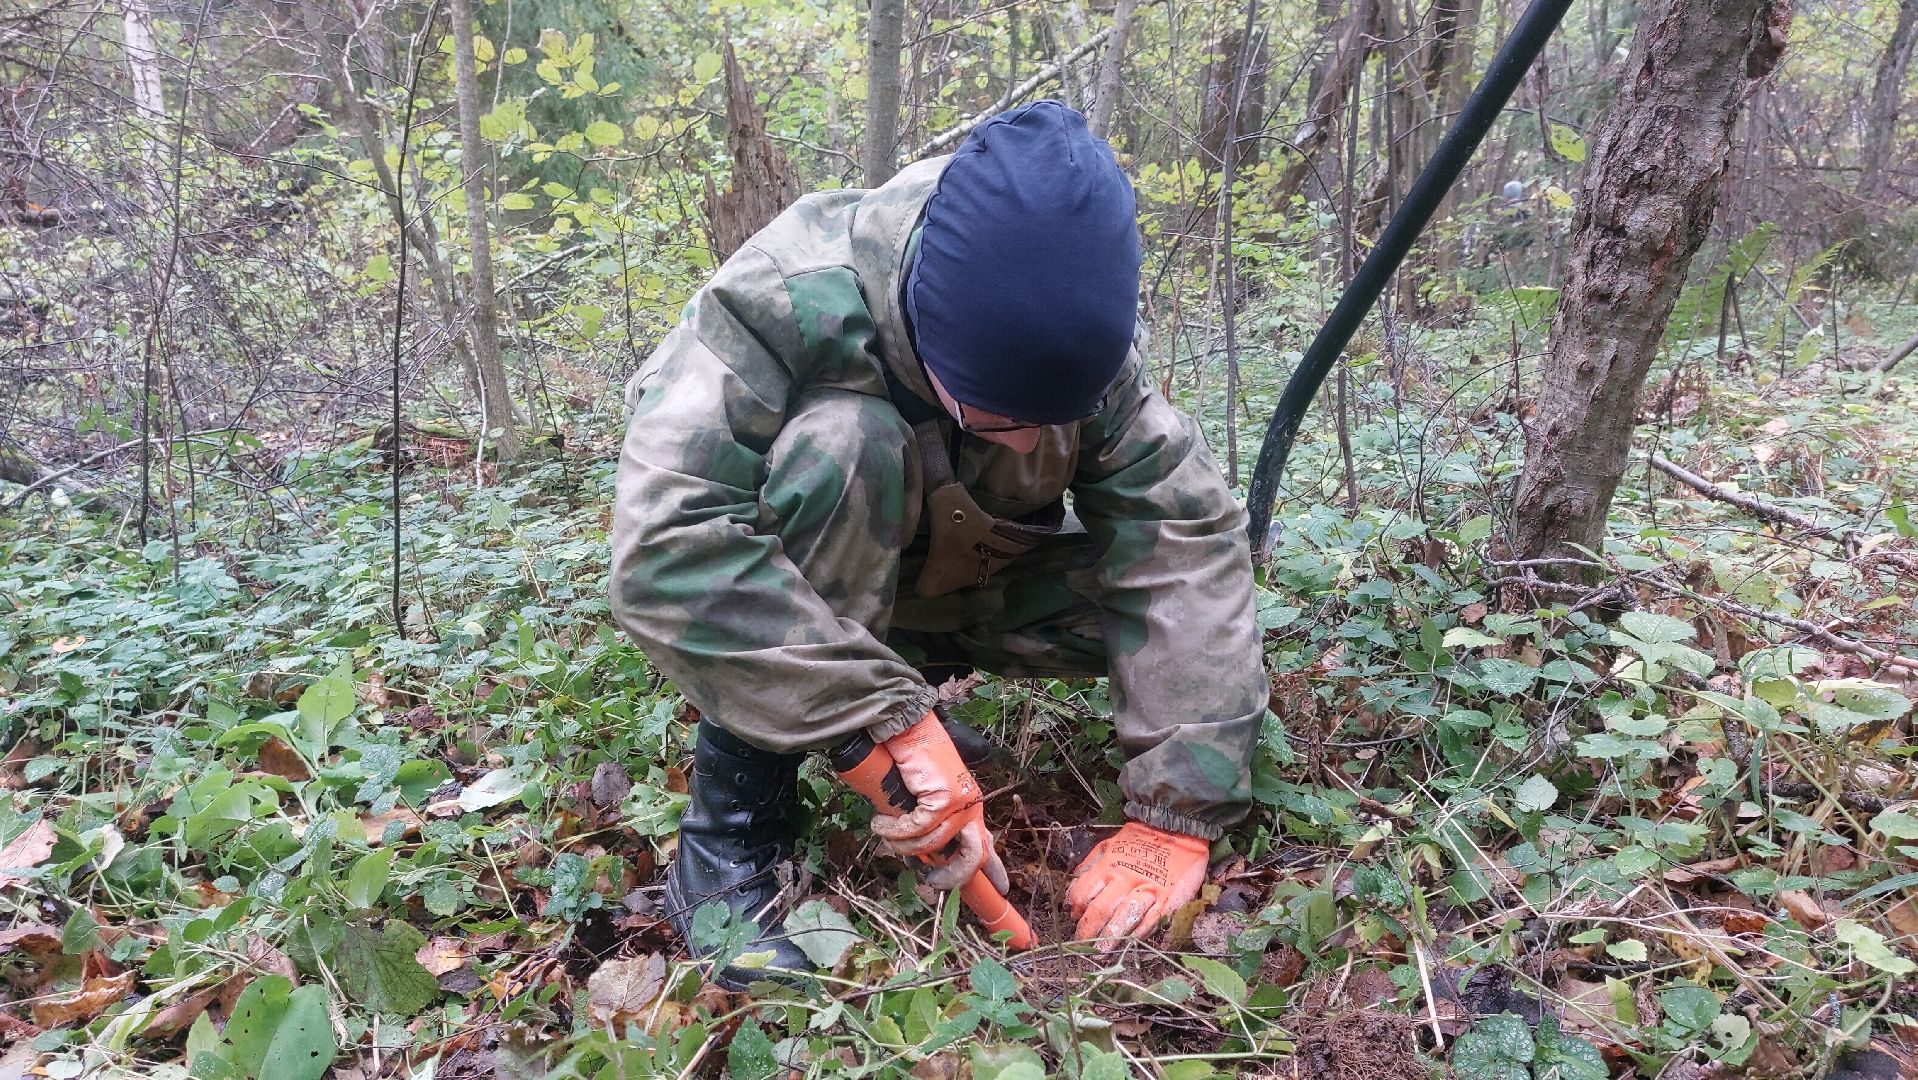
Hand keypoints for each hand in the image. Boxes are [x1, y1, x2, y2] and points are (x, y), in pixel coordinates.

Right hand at [867, 712, 1006, 891]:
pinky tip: (880, 823)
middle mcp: (970, 805)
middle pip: (972, 857)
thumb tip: (919, 856)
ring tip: (884, 832)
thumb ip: (928, 820)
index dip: (993, 868)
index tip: (1000, 888)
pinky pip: (917, 829)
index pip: (985, 843)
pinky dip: (894, 831)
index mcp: (969, 805)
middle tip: (931, 882)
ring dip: (903, 845)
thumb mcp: (922, 796)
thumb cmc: (911, 756)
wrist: (905, 726)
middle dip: (951, 876)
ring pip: (934, 845)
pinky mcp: (945, 798)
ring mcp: (960, 802)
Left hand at [1067, 822, 1208, 948]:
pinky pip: (1151, 922)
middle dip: (1088, 931)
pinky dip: (1139, 934)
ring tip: (1103, 953)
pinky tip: (1130, 943)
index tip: (1075, 919)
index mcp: (1108, 866)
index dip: (1076, 909)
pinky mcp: (1167, 900)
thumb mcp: (1109, 845)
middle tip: (1083, 945)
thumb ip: (1091, 866)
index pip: (1082, 893)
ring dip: (1111, 939)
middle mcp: (1125, 880)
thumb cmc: (1140, 840)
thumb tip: (1075, 890)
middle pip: (1100, 911)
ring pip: (1124, 919)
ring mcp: (1147, 891)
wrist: (1177, 831)